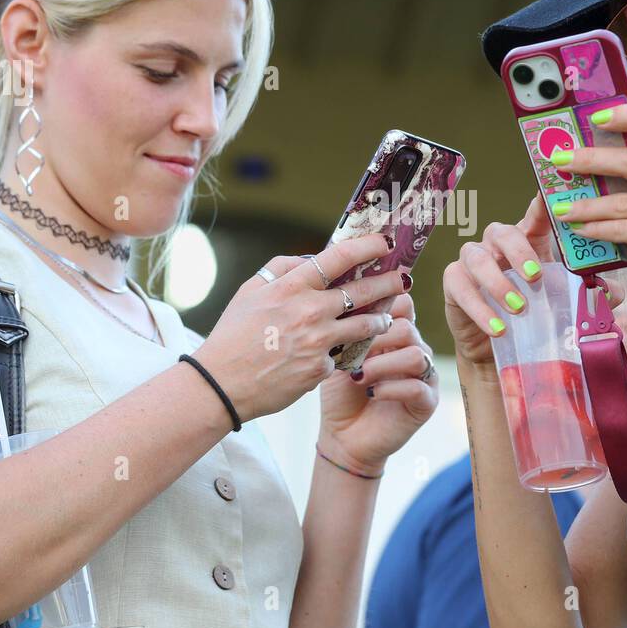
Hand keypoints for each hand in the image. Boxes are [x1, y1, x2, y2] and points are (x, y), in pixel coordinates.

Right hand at [195, 234, 405, 422]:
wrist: (221, 385)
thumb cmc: (232, 336)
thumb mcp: (249, 292)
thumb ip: (280, 269)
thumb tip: (307, 259)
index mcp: (291, 286)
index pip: (339, 258)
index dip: (368, 247)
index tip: (386, 242)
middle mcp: (309, 311)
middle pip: (363, 291)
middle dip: (389, 282)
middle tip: (405, 279)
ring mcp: (318, 341)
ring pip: (365, 325)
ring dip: (381, 319)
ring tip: (388, 317)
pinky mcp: (320, 369)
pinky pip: (342, 355)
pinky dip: (345, 352)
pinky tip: (348, 352)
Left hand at [318, 294, 438, 473]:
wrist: (344, 435)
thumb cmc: (340, 391)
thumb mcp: (339, 354)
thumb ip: (349, 328)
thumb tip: (343, 298)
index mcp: (397, 332)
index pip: (402, 302)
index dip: (380, 306)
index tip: (353, 315)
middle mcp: (416, 348)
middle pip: (406, 327)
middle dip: (374, 340)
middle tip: (349, 355)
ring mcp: (425, 375)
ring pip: (415, 354)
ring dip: (382, 364)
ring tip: (358, 376)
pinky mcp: (427, 401)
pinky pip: (417, 386)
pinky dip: (390, 388)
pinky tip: (372, 392)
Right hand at [441, 194, 622, 368]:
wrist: (500, 350)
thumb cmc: (534, 316)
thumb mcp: (564, 303)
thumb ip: (588, 295)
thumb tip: (613, 292)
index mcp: (529, 241)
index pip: (536, 216)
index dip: (541, 203)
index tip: (551, 196)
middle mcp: (498, 245)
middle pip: (503, 232)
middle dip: (519, 252)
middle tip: (536, 276)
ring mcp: (472, 261)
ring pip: (477, 258)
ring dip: (498, 283)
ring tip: (518, 307)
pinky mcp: (454, 283)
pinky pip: (460, 287)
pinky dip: (480, 308)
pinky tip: (497, 328)